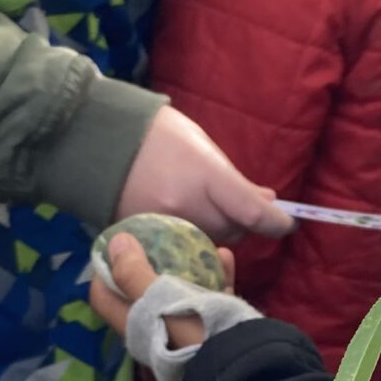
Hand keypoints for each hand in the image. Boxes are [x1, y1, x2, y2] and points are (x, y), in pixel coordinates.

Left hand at [88, 232, 235, 345]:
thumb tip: (115, 242)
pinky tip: (224, 257)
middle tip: (157, 240)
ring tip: (194, 244)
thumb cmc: (188, 329)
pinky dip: (216, 277)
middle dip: (148, 263)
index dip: (103, 269)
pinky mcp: (213, 330)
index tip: (116, 246)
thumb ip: (132, 272)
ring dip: (186, 266)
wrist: (234, 362)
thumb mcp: (157, 298)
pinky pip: (211, 297)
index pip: (103, 296)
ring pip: (178, 292)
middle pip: (141, 292)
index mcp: (132, 324)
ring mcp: (182, 331)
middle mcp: (153, 329)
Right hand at [116, 106, 293, 241]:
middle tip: (239, 208)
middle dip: (242, 223)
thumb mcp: (201, 144)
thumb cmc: (155, 132)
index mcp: (203, 175)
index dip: (275, 222)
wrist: (95, 139)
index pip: (251, 212)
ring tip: (207, 210)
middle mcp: (185, 206)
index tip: (286, 224)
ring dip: (217, 232)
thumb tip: (265, 200)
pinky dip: (190, 238)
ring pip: (209, 243)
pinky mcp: (144, 238)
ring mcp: (162, 226)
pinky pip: (181, 248)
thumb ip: (232, 178)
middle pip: (233, 232)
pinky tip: (185, 221)